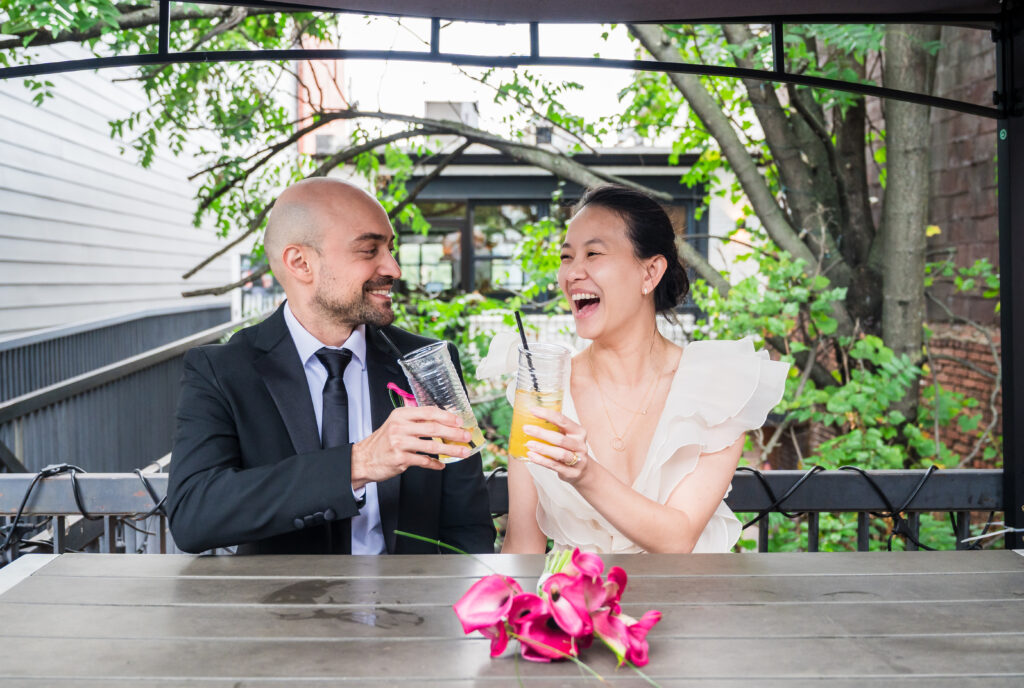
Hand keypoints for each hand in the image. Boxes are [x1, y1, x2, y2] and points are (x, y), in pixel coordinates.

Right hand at [351, 406, 471, 487]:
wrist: (364, 459)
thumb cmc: (383, 441)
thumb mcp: (396, 424)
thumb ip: (416, 421)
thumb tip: (443, 422)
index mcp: (401, 415)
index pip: (428, 412)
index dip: (447, 416)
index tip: (460, 421)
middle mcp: (400, 427)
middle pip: (433, 428)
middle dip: (453, 433)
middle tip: (466, 436)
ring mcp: (399, 443)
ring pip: (431, 445)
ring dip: (450, 450)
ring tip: (462, 452)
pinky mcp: (400, 459)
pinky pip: (423, 461)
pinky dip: (435, 464)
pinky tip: (441, 465)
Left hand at [522, 407, 589, 484]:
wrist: (583, 471)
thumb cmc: (570, 450)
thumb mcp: (567, 436)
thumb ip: (555, 429)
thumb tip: (530, 419)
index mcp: (579, 432)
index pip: (562, 420)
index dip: (547, 414)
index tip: (533, 410)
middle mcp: (580, 445)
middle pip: (560, 438)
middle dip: (541, 433)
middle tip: (526, 429)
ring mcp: (578, 460)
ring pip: (559, 453)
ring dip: (542, 448)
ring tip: (528, 444)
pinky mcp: (572, 473)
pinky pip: (555, 466)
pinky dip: (542, 460)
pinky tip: (531, 455)